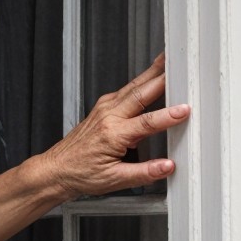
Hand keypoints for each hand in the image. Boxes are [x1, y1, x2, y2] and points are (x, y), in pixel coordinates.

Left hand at [36, 53, 187, 200]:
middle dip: (161, 78)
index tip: (184, 110)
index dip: (168, 115)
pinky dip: (141, 81)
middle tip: (178, 66)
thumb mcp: (115, 179)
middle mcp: (108, 116)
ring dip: (151, 73)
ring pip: (133, 87)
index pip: (146, 122)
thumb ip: (144, 173)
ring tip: (167, 61)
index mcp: (112, 134)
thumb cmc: (80, 173)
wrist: (56, 169)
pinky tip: (150, 76)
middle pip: (141, 93)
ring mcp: (104, 109)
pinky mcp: (102, 107)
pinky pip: (125, 90)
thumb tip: (167, 166)